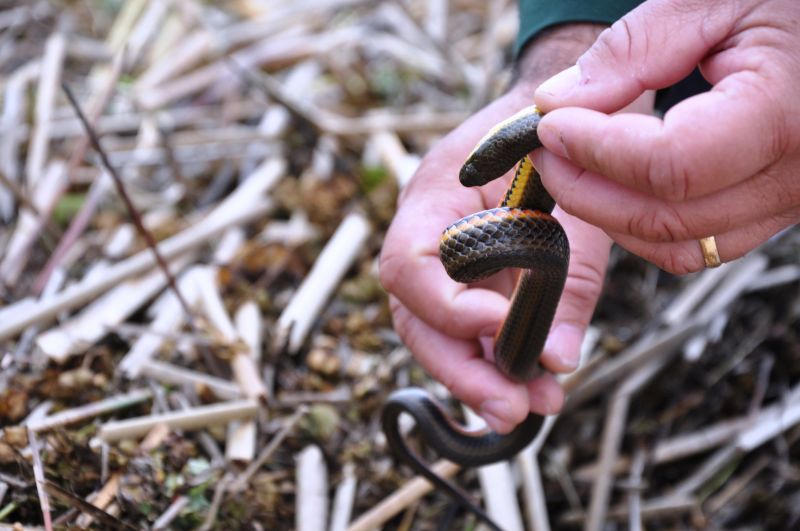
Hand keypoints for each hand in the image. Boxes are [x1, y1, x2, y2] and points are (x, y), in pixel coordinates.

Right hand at [380, 24, 614, 432]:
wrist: (555, 122)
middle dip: (460, 369)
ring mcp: (441, 262)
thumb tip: (556, 362)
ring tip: (528, 408)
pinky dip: (493, 362)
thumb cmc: (558, 153)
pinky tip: (531, 387)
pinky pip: (465, 331)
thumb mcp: (573, 212)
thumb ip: (567, 286)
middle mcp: (424, 236)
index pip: (408, 264)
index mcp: (433, 198)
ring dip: (477, 377)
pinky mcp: (467, 282)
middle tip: (511, 409)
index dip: (446, 305)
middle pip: (414, 317)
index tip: (499, 327)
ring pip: (434, 333)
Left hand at [532, 0, 799, 273]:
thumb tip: (555, 101)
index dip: (595, 150)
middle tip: (544, 148)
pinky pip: (699, 244)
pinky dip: (644, 223)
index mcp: (785, 116)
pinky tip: (614, 183)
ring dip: (608, 213)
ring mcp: (790, 202)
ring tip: (571, 163)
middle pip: (664, 217)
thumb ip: (632, 50)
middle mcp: (797, 178)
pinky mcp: (777, 210)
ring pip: (676, 244)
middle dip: (585, 188)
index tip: (548, 124)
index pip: (668, 165)